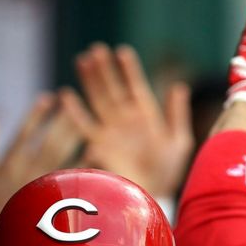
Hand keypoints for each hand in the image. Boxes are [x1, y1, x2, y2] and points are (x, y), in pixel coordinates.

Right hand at [0, 96, 84, 245]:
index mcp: (8, 164)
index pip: (24, 134)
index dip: (36, 115)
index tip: (48, 99)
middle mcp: (25, 173)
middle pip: (47, 141)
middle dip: (59, 119)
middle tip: (72, 98)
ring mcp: (40, 187)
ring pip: (61, 157)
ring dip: (73, 135)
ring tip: (85, 117)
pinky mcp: (52, 201)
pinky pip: (70, 179)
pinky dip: (84, 163)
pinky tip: (97, 149)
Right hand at [65, 44, 191, 201]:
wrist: (149, 196)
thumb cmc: (166, 173)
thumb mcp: (178, 142)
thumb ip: (176, 114)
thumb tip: (178, 86)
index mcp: (144, 117)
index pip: (135, 87)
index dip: (128, 70)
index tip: (121, 52)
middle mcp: (124, 121)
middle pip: (112, 89)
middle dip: (104, 70)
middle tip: (95, 49)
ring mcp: (110, 131)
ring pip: (98, 100)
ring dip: (90, 81)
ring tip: (82, 60)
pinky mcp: (98, 145)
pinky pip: (84, 126)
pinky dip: (75, 112)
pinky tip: (66, 96)